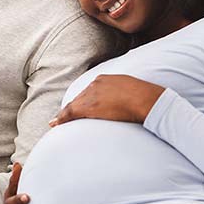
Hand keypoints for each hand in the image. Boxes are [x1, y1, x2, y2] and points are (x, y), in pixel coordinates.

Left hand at [49, 74, 164, 126]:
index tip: (77, 106)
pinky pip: (71, 112)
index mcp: (105, 79)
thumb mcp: (133, 90)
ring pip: (74, 105)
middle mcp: (95, 84)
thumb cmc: (147, 97)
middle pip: (79, 98)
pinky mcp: (90, 106)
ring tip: (56, 122)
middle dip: (72, 107)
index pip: (89, 91)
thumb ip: (124, 93)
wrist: (147, 100)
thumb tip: (128, 101)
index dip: (82, 100)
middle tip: (62, 117)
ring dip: (65, 114)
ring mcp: (92, 95)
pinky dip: (62, 118)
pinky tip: (56, 123)